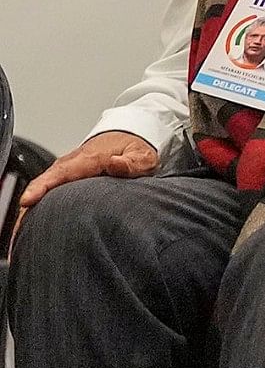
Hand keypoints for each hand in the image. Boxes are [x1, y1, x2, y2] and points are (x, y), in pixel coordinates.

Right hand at [19, 132, 158, 214]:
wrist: (131, 136)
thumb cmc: (135, 149)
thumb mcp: (142, 156)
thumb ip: (131, 163)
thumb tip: (115, 164)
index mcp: (90, 157)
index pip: (63, 171)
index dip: (43, 186)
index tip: (29, 200)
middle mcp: (74, 162)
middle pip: (47, 182)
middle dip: (31, 202)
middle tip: (20, 228)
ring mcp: (68, 168)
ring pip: (45, 186)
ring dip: (32, 206)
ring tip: (21, 231)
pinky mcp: (66, 175)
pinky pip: (49, 188)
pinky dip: (38, 203)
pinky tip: (32, 222)